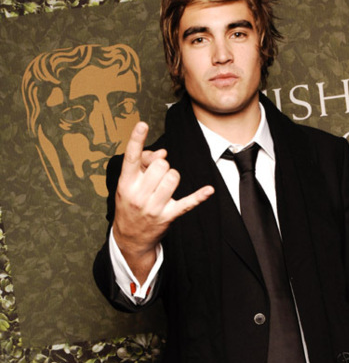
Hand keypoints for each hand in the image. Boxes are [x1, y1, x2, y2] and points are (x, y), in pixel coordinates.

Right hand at [113, 122, 213, 282]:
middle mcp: (138, 195)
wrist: (129, 237)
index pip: (131, 158)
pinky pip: (187, 203)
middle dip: (163, 166)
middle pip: (160, 165)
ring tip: (165, 186)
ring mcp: (153, 207)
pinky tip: (209, 190)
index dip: (136, 140)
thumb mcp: (128, 184)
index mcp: (126, 183)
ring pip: (173, 177)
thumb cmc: (130, 203)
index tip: (142, 124)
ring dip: (173, 177)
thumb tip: (163, 153)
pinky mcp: (168, 216)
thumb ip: (143, 164)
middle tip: (156, 177)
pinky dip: (199, 197)